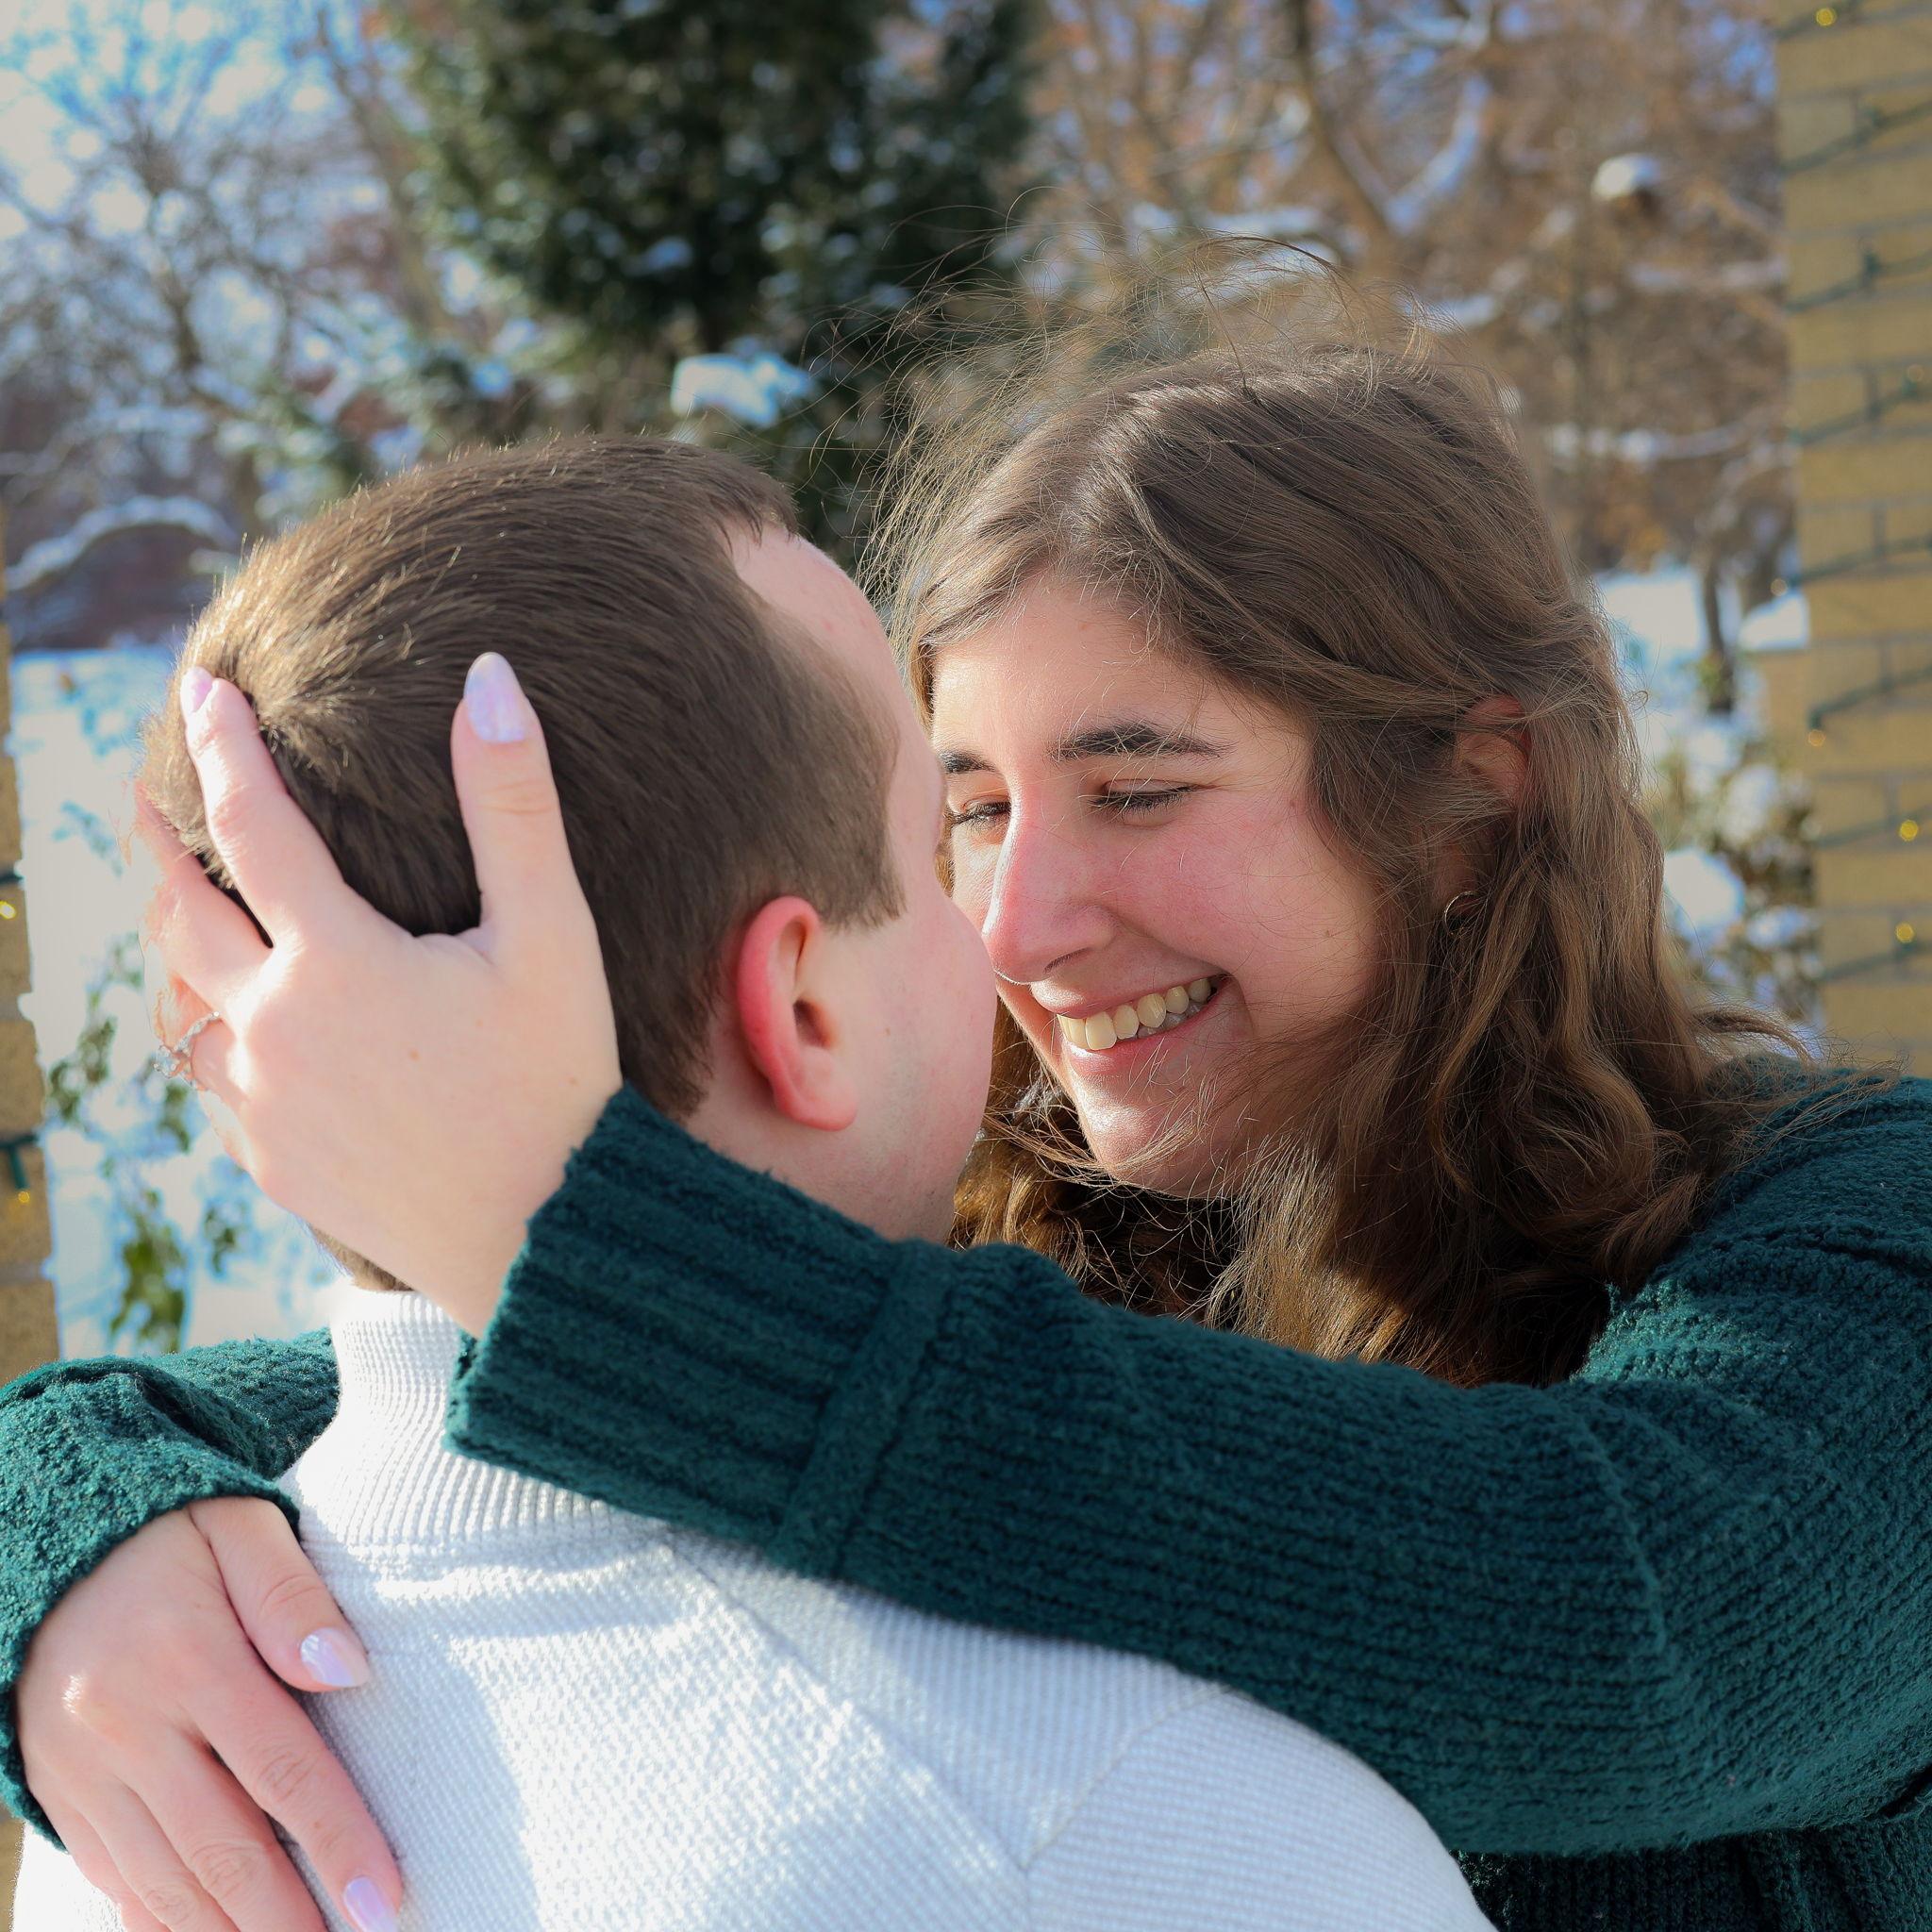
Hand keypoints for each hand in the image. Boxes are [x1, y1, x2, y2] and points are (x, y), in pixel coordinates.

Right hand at [17, 1498, 400, 1931]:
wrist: (48, 1548)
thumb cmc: (170, 1534)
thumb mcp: (240, 1527)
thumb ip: (292, 1595)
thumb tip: (347, 1669)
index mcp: (185, 1658)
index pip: (280, 1768)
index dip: (337, 1840)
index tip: (386, 1898)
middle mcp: (128, 1729)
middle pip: (221, 1848)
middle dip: (290, 1917)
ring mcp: (85, 1774)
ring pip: (165, 1883)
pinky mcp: (62, 1799)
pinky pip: (115, 1883)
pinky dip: (165, 1925)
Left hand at [138, 654, 621, 1334]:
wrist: (549, 1238)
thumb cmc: (560, 1081)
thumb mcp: (553, 935)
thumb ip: (514, 804)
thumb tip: (489, 679)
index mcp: (334, 960)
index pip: (254, 825)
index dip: (225, 748)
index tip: (205, 690)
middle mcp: (274, 1029)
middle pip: (181, 918)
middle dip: (162, 847)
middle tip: (147, 801)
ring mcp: (265, 1105)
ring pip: (186, 1010)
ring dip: (181, 954)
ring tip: (190, 925)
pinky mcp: (275, 1166)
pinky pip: (220, 1085)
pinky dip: (220, 1039)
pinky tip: (248, 1038)